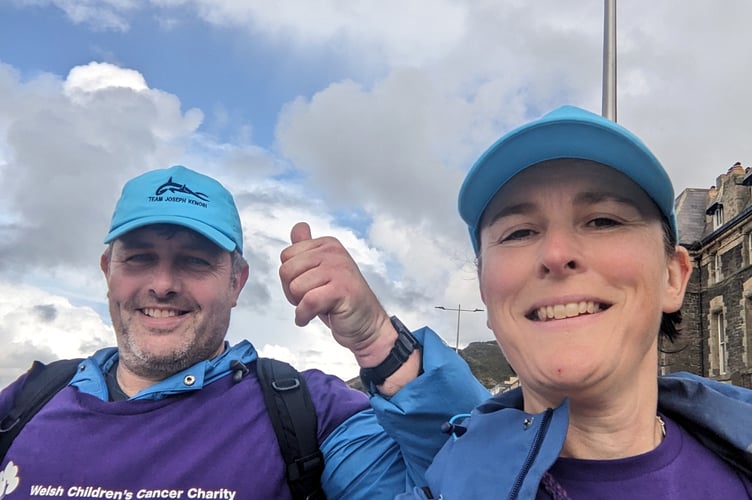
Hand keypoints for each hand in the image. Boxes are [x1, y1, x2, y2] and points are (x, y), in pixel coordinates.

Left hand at [279, 222, 394, 365]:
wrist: (366, 324)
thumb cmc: (342, 300)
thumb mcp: (321, 270)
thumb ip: (307, 249)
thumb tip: (298, 226)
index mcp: (327, 244)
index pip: (286, 256)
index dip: (290, 278)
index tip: (309, 286)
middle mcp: (334, 252)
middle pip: (287, 271)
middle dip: (293, 292)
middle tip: (313, 298)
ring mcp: (339, 269)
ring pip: (295, 287)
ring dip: (300, 305)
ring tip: (319, 306)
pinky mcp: (341, 290)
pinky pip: (307, 302)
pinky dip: (304, 316)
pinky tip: (311, 318)